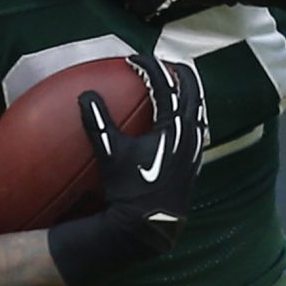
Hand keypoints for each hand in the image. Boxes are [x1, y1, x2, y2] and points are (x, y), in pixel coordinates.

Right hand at [77, 60, 207, 254]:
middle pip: (193, 90)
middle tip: (162, 62)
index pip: (166, 86)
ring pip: (199, 108)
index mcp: (174, 127)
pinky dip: (189, 113)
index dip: (150, 67)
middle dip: (179, 71)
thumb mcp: (109, 154)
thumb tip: (86, 95)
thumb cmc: (129, 190)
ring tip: (174, 83)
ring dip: (188, 91)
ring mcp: (197, 148)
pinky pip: (198, 127)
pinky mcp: (195, 161)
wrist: (151, 226)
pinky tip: (177, 117)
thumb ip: (97, 122)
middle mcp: (191, 134)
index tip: (134, 59)